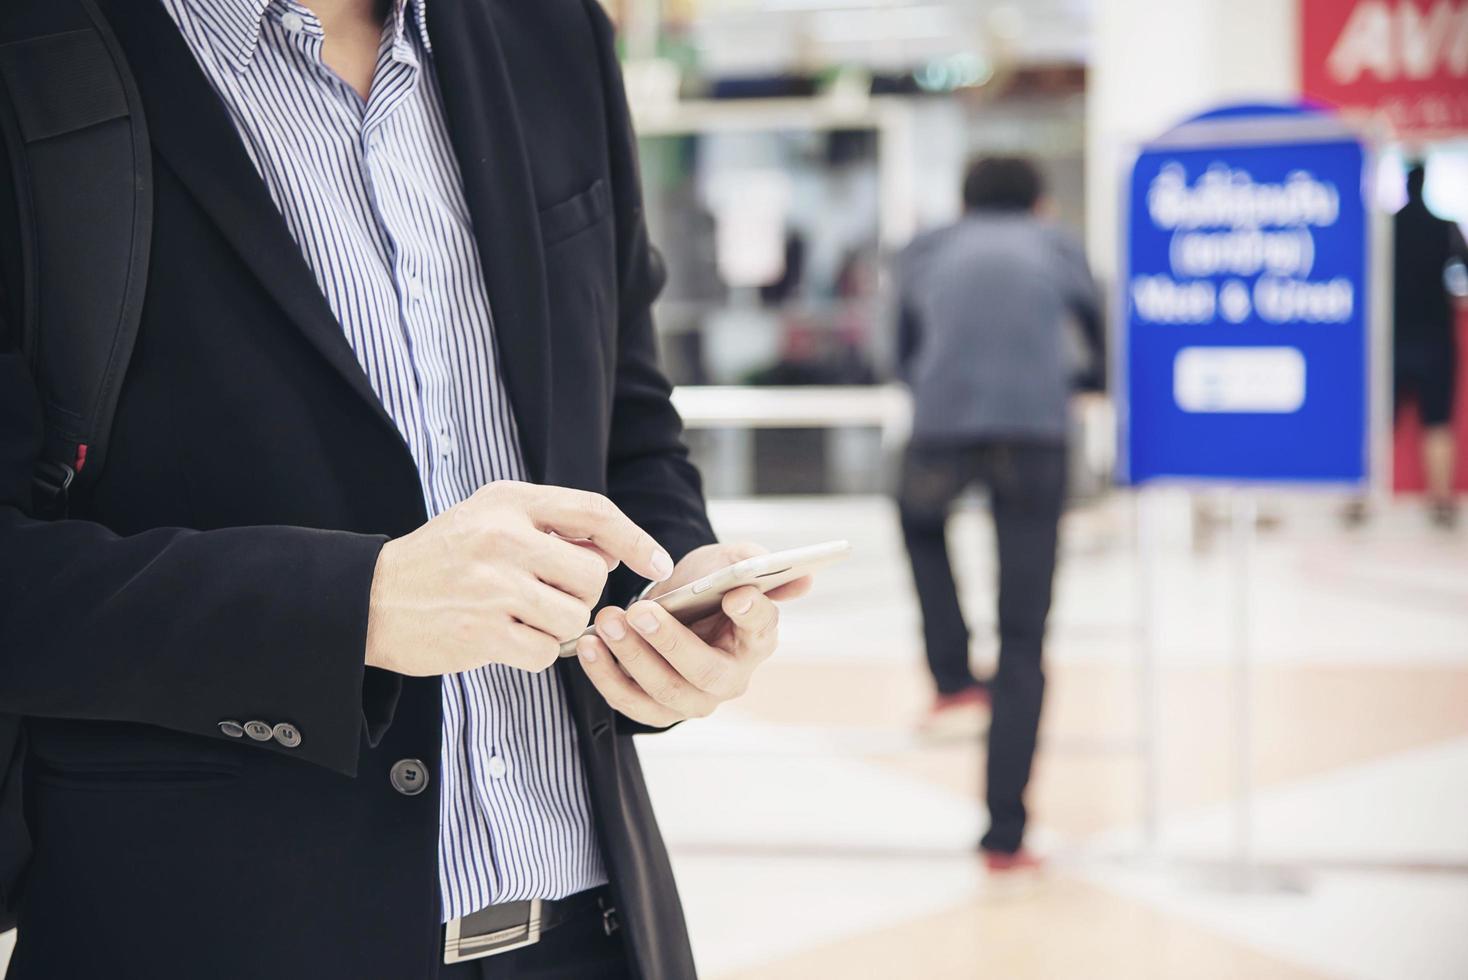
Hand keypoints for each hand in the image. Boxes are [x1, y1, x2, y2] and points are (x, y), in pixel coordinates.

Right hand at [365, 481, 672, 676]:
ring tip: (519, 617)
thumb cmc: (440, 560)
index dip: (635, 539)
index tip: (658, 564)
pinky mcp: (483, 633)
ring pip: (574, 617)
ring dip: (557, 627)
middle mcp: (503, 537)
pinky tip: (503, 639)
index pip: (594, 512)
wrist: (369, 600)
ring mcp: (493, 586)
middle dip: (581, 595)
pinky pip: (545, 652)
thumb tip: (614, 549)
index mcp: (509, 501)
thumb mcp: (489, 518)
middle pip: (592, 575)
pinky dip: (534, 653)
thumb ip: (550, 525)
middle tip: (545, 596)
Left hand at [573, 542, 812, 727]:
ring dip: (631, 658)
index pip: (761, 628)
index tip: (738, 594)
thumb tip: (802, 579)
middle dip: (670, 643)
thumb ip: (754, 562)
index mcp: (758, 637)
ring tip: (605, 623)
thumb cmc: (706, 585)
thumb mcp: (728, 560)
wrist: (674, 606)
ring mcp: (696, 699)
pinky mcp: (659, 710)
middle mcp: (732, 676)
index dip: (753, 613)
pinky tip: (588, 646)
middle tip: (640, 612)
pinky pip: (631, 703)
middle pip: (706, 672)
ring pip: (665, 692)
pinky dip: (606, 677)